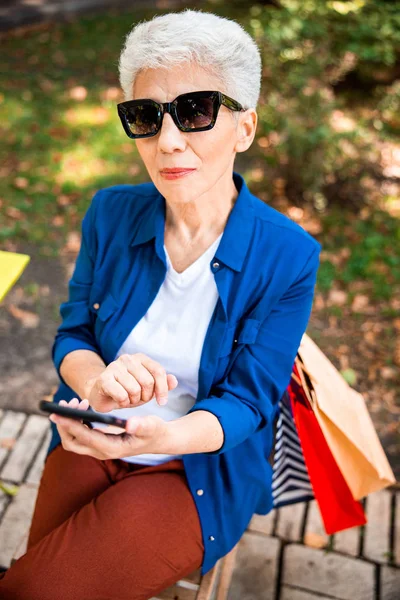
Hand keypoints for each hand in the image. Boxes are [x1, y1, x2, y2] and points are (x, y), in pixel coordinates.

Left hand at [49, 398, 169, 459]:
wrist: (157, 439)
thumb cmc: (154, 431)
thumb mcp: (151, 426)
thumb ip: (141, 425)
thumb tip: (129, 423)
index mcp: (112, 448)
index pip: (84, 438)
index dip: (69, 425)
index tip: (57, 413)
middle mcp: (102, 452)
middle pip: (71, 443)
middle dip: (64, 424)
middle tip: (67, 402)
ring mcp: (99, 449)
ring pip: (73, 440)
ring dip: (69, 422)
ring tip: (77, 401)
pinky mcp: (99, 442)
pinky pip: (79, 435)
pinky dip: (76, 422)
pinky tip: (84, 406)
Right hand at [84, 353, 177, 412]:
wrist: (100, 394)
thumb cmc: (126, 390)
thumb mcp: (147, 389)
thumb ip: (162, 384)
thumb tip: (174, 381)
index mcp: (140, 358)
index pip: (158, 371)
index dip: (162, 389)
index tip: (162, 402)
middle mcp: (128, 359)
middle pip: (148, 382)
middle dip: (146, 396)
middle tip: (138, 399)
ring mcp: (114, 367)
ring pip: (135, 389)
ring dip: (133, 400)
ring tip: (128, 399)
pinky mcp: (104, 379)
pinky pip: (122, 395)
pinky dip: (123, 403)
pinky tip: (119, 401)